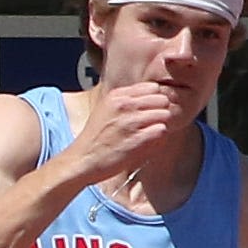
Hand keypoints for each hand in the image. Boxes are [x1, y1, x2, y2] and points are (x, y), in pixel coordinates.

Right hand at [54, 80, 188, 187]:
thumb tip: (149, 96)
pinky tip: (151, 141)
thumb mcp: (106, 109)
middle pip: (161, 99)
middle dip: (162, 110)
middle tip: (155, 122)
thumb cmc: (96, 137)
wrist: (82, 160)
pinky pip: (161, 131)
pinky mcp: (136, 140)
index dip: (156, 99)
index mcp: (117, 95)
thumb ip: (126, 100)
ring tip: (153, 132)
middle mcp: (124, 105)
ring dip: (162, 124)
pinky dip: (160, 136)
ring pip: (164, 114)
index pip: (152, 87)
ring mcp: (130, 123)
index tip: (152, 109)